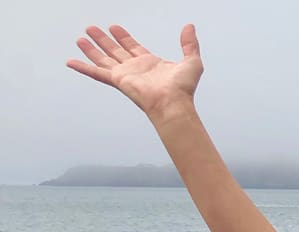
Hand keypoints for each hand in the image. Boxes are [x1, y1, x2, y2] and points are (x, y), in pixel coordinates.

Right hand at [67, 25, 202, 119]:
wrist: (174, 103)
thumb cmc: (184, 89)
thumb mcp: (192, 61)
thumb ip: (189, 44)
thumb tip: (189, 27)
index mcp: (150, 64)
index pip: (133, 47)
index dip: (123, 37)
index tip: (114, 28)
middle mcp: (136, 69)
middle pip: (115, 50)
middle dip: (103, 39)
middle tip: (91, 28)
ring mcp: (125, 75)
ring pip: (103, 58)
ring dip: (92, 49)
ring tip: (81, 38)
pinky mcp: (117, 80)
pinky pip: (96, 73)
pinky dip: (83, 67)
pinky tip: (71, 61)